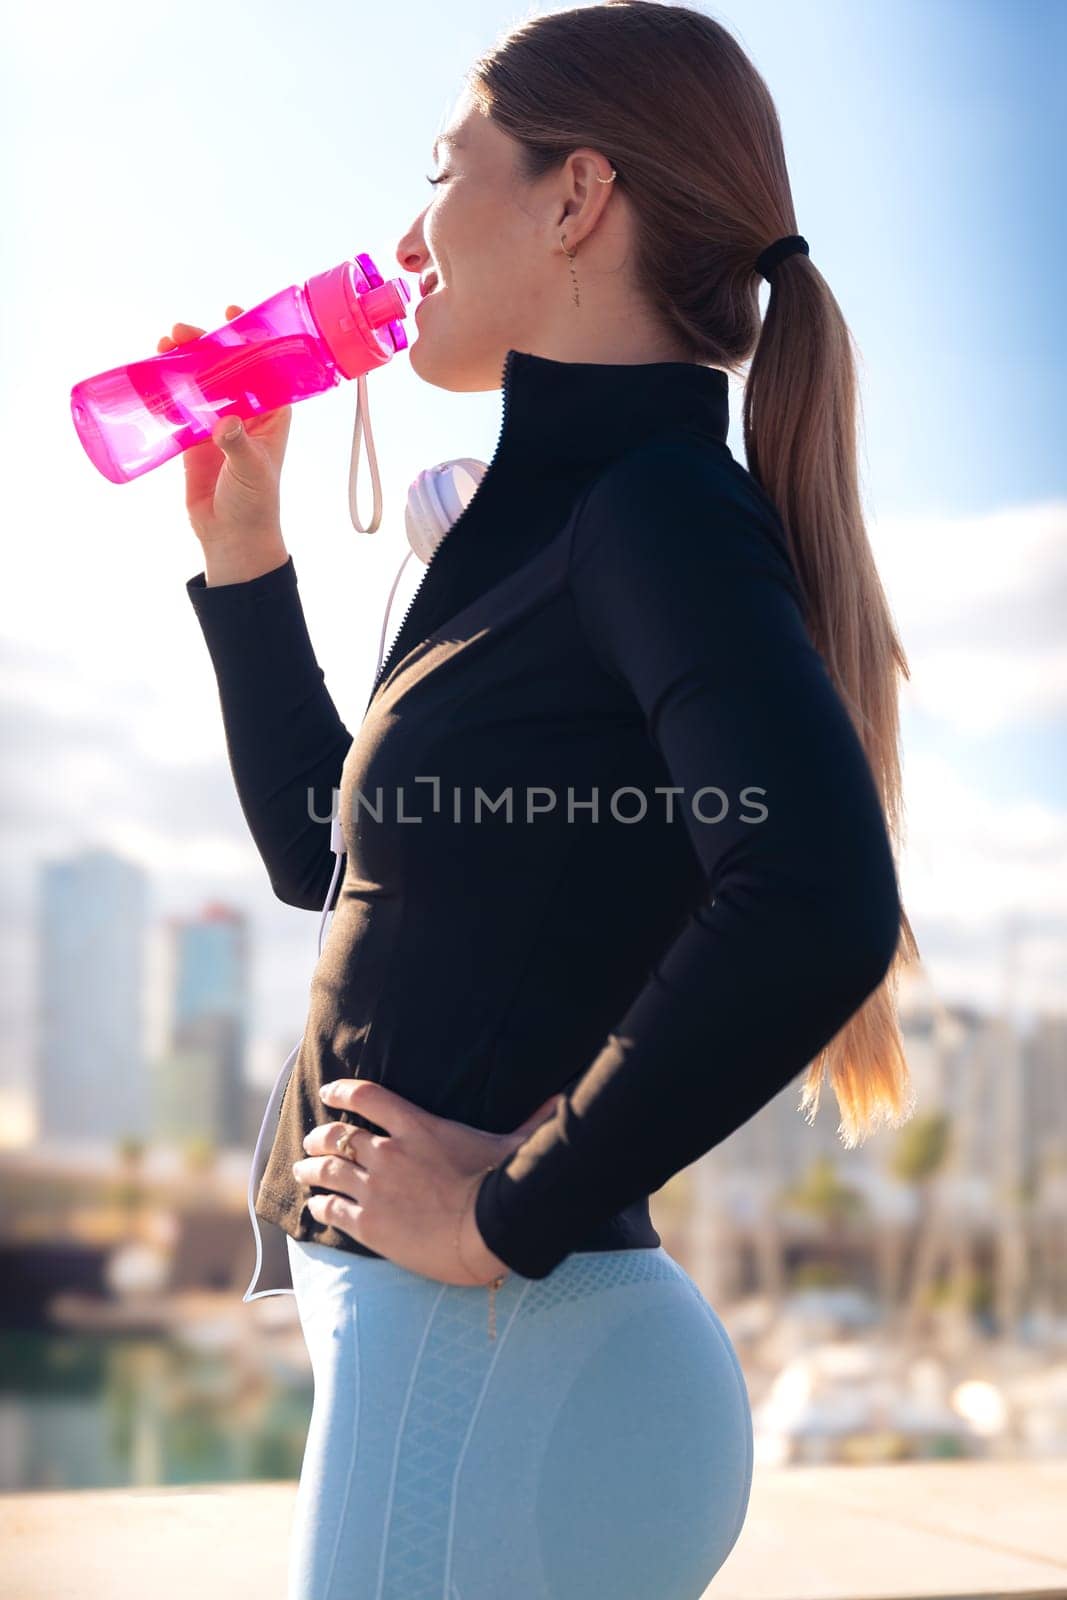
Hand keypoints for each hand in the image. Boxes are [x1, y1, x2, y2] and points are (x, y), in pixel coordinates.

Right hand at [157, 307, 291, 551]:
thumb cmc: (255, 504)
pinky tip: (153, 374)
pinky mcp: (194, 439)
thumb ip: (238, 444)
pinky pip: (180, 406)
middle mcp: (246, 414)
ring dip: (183, 363)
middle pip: (226, 368)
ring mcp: (218, 424)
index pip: (264, 367)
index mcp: (272, 415)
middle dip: (206, 346)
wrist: (232, 538)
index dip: (249, 339)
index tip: (231, 315)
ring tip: (164, 345)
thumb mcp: (252, 471)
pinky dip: (168, 390)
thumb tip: (225, 423)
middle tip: (182, 333)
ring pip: (201, 383)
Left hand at [291, 1080, 561, 1284]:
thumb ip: (531, 1120)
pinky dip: (320, 1204)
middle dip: (319, 1136)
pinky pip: (331, 1208)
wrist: (487, 1234)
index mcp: (417, 1126)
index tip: (331, 1092)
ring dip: (310, 1168)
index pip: (366, 1096)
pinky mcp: (369, 1224)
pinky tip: (316, 1206)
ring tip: (302, 1170)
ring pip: (325, 1170)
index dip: (342, 1091)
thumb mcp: (513, 1144)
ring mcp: (375, 1188)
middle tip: (313, 1141)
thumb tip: (560, 1099)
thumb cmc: (502, 1186)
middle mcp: (388, 1152)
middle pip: (336, 1135)